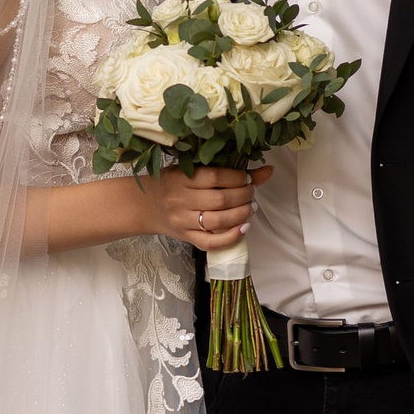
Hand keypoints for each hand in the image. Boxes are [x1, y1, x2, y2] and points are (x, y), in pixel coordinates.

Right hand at [137, 165, 272, 250]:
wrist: (146, 205)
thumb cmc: (172, 183)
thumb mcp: (192, 171)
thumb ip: (226, 171)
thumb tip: (267, 170)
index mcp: (181, 178)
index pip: (214, 177)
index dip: (236, 178)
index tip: (247, 178)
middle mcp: (181, 200)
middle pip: (220, 200)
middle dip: (244, 196)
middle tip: (251, 193)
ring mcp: (183, 221)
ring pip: (218, 221)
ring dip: (242, 214)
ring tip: (250, 208)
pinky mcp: (186, 237)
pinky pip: (211, 242)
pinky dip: (231, 237)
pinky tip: (244, 228)